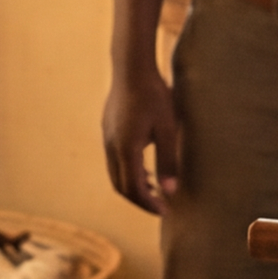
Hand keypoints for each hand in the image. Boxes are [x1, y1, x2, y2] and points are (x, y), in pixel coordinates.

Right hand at [102, 51, 190, 212]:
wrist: (132, 67)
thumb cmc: (154, 95)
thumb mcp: (167, 129)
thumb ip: (168, 161)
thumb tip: (170, 190)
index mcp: (126, 149)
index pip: (134, 189)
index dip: (149, 204)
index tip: (165, 210)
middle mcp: (112, 147)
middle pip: (121, 186)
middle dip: (140, 200)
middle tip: (160, 206)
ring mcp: (107, 138)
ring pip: (115, 174)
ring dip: (133, 186)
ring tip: (154, 190)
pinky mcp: (108, 130)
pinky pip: (114, 160)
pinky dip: (128, 172)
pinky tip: (144, 169)